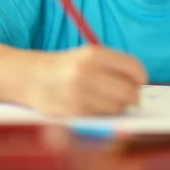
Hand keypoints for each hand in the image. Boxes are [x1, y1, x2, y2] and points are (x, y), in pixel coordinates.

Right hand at [22, 46, 147, 115]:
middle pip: (129, 90)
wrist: (29, 77)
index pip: (133, 67)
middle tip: (129, 97)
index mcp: (94, 53)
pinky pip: (102, 116)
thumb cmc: (65, 67)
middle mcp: (87, 71)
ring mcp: (79, 92)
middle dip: (133, 96)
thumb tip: (139, 85)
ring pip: (118, 106)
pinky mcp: (74, 111)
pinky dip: (103, 113)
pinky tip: (93, 106)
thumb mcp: (87, 55)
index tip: (139, 82)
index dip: (140, 77)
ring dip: (118, 106)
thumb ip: (113, 66)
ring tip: (106, 100)